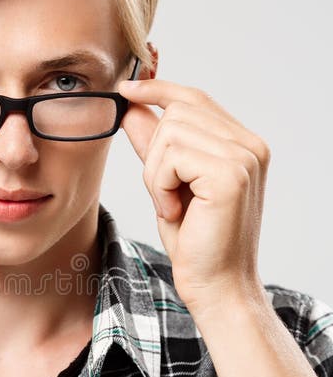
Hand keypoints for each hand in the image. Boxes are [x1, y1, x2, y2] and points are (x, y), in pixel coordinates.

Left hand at [117, 78, 270, 317]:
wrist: (215, 287)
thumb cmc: (195, 242)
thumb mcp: (167, 183)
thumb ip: (154, 143)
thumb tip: (132, 105)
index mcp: (243, 144)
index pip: (196, 98)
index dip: (158, 89)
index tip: (126, 89)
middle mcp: (250, 145)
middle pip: (177, 112)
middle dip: (154, 154)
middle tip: (165, 195)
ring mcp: (244, 157)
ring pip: (170, 132)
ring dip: (156, 173)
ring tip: (172, 205)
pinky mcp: (230, 174)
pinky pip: (172, 156)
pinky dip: (161, 185)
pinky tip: (176, 211)